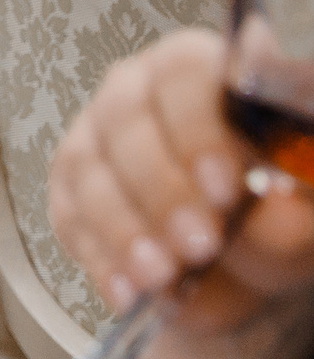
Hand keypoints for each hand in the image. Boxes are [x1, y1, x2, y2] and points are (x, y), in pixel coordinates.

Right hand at [50, 29, 313, 334]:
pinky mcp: (70, 188)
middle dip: (161, 190)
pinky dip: (98, 256)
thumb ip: (291, 203)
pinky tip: (128, 287)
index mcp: (201, 72)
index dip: (198, 129)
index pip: (183, 74)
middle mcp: (137, 91)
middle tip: (199, 243)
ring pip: (87, 169)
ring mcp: (95, 137)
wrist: (244, 264)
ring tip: (162, 275)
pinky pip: (68, 216)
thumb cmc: (279, 214)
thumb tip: (275, 197)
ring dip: (123, 228)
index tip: (225, 187)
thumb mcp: (301, 209)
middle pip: (124, 120)